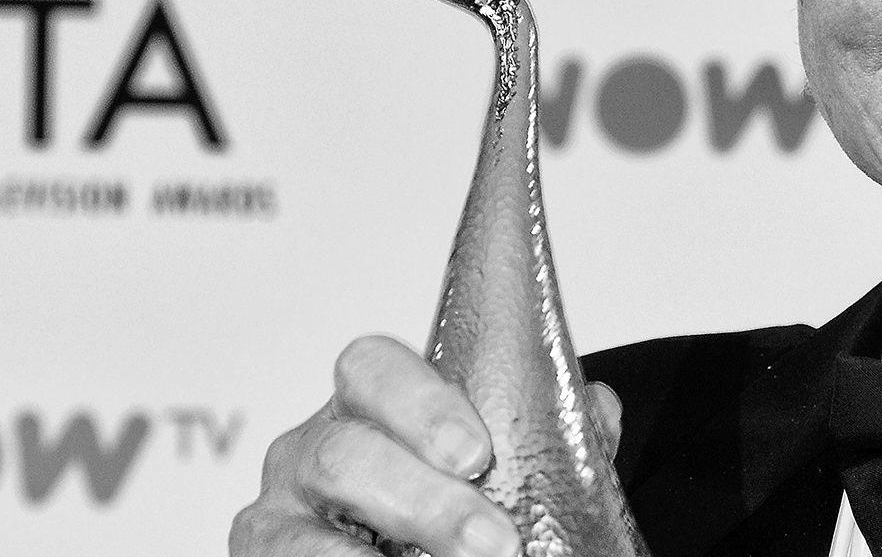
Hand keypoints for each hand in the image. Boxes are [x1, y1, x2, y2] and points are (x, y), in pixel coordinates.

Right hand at [229, 334, 623, 556]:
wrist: (411, 546)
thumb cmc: (451, 493)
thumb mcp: (497, 456)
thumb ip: (546, 430)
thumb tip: (596, 407)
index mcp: (370, 400)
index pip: (372, 366)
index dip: (422, 404)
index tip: (477, 452)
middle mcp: (311, 445)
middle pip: (348, 453)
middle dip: (426, 502)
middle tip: (495, 541)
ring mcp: (278, 507)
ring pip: (308, 524)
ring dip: (390, 548)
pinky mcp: (263, 555)